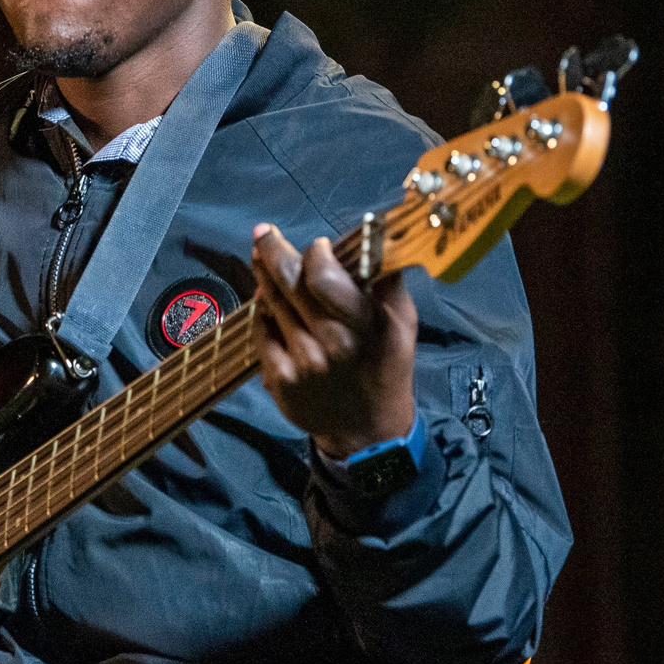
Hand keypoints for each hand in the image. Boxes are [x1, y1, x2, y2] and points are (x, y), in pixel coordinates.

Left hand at [250, 223, 418, 458]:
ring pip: (272, 305)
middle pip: (291, 285)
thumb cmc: (386, 368)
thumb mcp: (404, 326)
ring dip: (263, 276)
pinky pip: (261, 333)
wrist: (367, 431)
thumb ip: (388, 284)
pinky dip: (261, 313)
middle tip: (262, 232)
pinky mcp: (280, 380)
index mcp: (370, 328)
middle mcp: (334, 345)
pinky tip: (264, 300)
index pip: (326, 279)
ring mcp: (303, 364)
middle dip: (272, 251)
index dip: (316, 255)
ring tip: (259, 256)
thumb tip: (372, 241)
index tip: (318, 245)